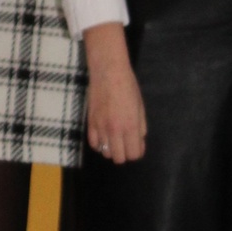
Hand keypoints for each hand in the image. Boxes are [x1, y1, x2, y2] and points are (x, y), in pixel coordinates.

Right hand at [84, 23, 146, 163]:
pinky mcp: (90, 123)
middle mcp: (115, 130)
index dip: (137, 152)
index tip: (137, 145)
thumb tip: (139, 141)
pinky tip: (104, 136)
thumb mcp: (140, 107)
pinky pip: (93, 144)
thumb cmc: (128, 87)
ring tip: (114, 138)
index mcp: (131, 126)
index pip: (134, 154)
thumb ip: (141, 127)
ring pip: (105, 153)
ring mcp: (101, 127)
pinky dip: (99, 144)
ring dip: (112, 149)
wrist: (108, 72)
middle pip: (119, 158)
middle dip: (125, 154)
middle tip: (126, 143)